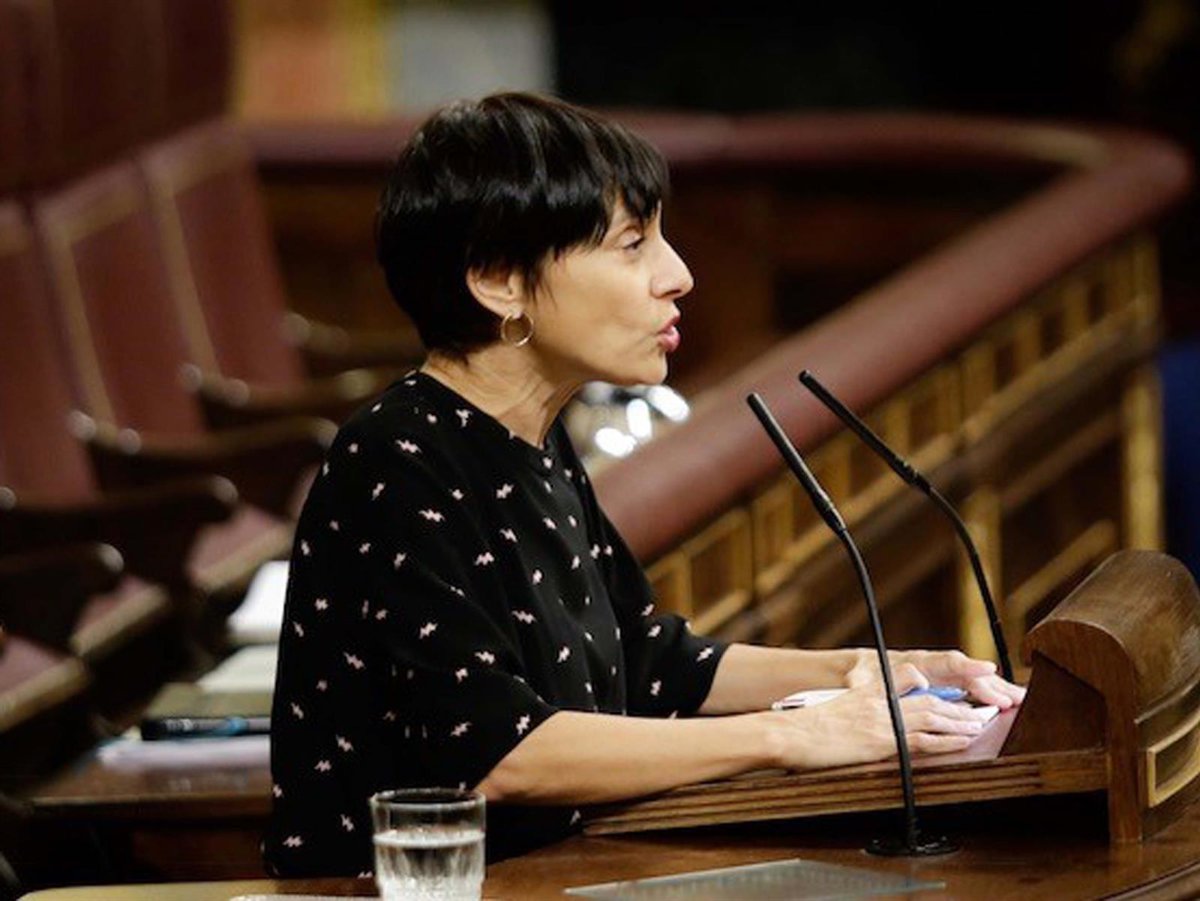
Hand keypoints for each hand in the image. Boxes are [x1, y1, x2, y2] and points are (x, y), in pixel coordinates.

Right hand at [770, 662, 993, 769]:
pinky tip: (964, 740)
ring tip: (980, 724)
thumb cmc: (804, 728)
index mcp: (868, 694)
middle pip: (929, 700)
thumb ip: (857, 708)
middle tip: (980, 711)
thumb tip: (866, 721)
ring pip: (933, 716)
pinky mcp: (882, 740)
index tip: (952, 695)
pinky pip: (923, 739)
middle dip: (958, 706)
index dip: (935, 690)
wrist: (788, 733)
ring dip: (961, 720)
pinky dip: (948, 739)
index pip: (910, 684)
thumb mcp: (834, 709)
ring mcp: (882, 721)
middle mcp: (879, 703)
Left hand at [846, 648, 1025, 709]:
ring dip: (996, 689)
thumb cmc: (864, 673)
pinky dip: (989, 695)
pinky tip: (1008, 702)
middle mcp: (933, 667)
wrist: (862, 670)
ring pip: (973, 680)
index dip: (966, 666)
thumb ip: (862, 682)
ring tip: (1020, 699)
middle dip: (990, 684)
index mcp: (916, 662)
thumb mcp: (860, 678)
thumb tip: (857, 682)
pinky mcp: (945, 686)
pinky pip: (971, 689)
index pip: (945, 662)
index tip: (986, 670)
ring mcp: (941, 676)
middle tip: (1012, 698)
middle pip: (967, 672)